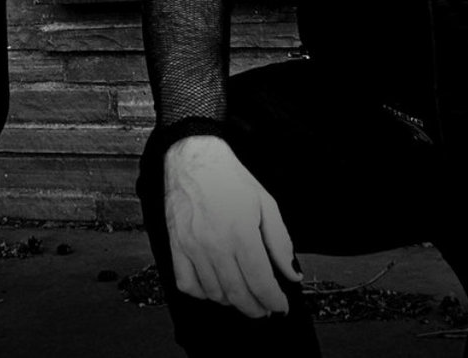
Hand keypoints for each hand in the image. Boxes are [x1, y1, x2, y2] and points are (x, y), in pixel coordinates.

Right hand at [163, 135, 301, 317]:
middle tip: (266, 308)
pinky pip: (187, 285)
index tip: (281, 306)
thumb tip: (291, 274)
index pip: (260, 282)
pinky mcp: (176, 247)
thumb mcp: (265, 203)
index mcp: (241, 232)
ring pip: (214, 294)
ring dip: (233, 302)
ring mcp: (192, 248)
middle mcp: (215, 244)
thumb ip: (280, 242)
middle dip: (256, 308)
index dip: (274, 300)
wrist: (194, 158)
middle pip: (238, 294)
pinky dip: (203, 294)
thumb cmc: (230, 178)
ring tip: (244, 294)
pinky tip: (216, 287)